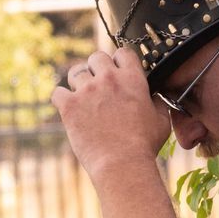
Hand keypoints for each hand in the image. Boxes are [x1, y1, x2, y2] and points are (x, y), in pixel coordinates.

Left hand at [50, 48, 171, 180]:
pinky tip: (67, 108)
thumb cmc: (143, 146)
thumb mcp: (160, 120)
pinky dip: (61, 98)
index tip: (117, 73)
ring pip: (75, 71)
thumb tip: (153, 96)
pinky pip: (57, 92)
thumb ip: (156, 102)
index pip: (122, 53)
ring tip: (82, 96)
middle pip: (97, 57)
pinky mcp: (70, 106)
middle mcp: (108, 79)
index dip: (119, 62)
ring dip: (78, 81)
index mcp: (132, 78)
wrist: (122, 164)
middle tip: (98, 85)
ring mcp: (87, 91)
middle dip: (97, 68)